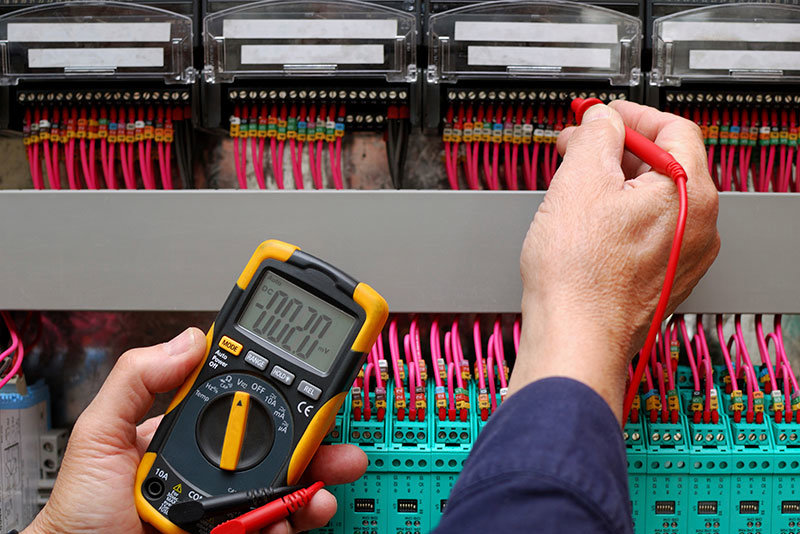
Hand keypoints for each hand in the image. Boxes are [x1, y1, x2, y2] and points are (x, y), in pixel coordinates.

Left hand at [23, 328, 366, 533]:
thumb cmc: (80, 518)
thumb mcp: (98, 437)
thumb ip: (136, 382)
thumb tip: (190, 340)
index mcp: (188, 435)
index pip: (242, 403)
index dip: (276, 389)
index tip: (306, 377)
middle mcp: (214, 469)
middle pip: (276, 444)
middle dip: (315, 435)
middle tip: (334, 432)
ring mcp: (227, 506)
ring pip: (286, 485)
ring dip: (317, 476)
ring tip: (328, 477)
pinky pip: (278, 525)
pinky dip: (297, 517)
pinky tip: (302, 511)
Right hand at [510, 101, 719, 421]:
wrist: (574, 336)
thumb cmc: (579, 276)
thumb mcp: (580, 180)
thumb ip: (597, 134)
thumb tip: (601, 120)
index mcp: (692, 194)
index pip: (674, 129)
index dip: (631, 115)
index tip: (602, 115)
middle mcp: (699, 226)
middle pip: (664, 164)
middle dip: (617, 150)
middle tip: (579, 147)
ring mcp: (684, 256)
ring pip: (653, 198)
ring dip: (614, 183)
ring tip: (574, 186)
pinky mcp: (663, 277)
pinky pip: (647, 230)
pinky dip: (619, 215)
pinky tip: (585, 222)